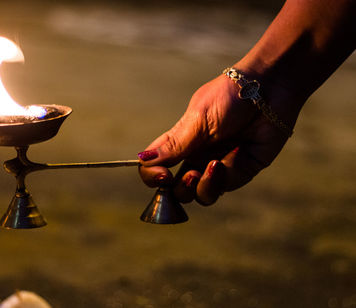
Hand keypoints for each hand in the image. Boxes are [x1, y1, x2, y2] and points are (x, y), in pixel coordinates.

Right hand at [138, 74, 296, 204]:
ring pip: (202, 195)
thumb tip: (142, 160)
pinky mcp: (242, 170)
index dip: (153, 178)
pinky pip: (228, 185)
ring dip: (204, 186)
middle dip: (181, 190)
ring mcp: (219, 166)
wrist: (269, 87)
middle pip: (177, 191)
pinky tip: (237, 150)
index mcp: (179, 144)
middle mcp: (196, 158)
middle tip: (190, 174)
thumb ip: (173, 145)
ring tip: (214, 165)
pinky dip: (229, 171)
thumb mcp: (196, 120)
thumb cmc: (229, 96)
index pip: (155, 169)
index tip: (162, 176)